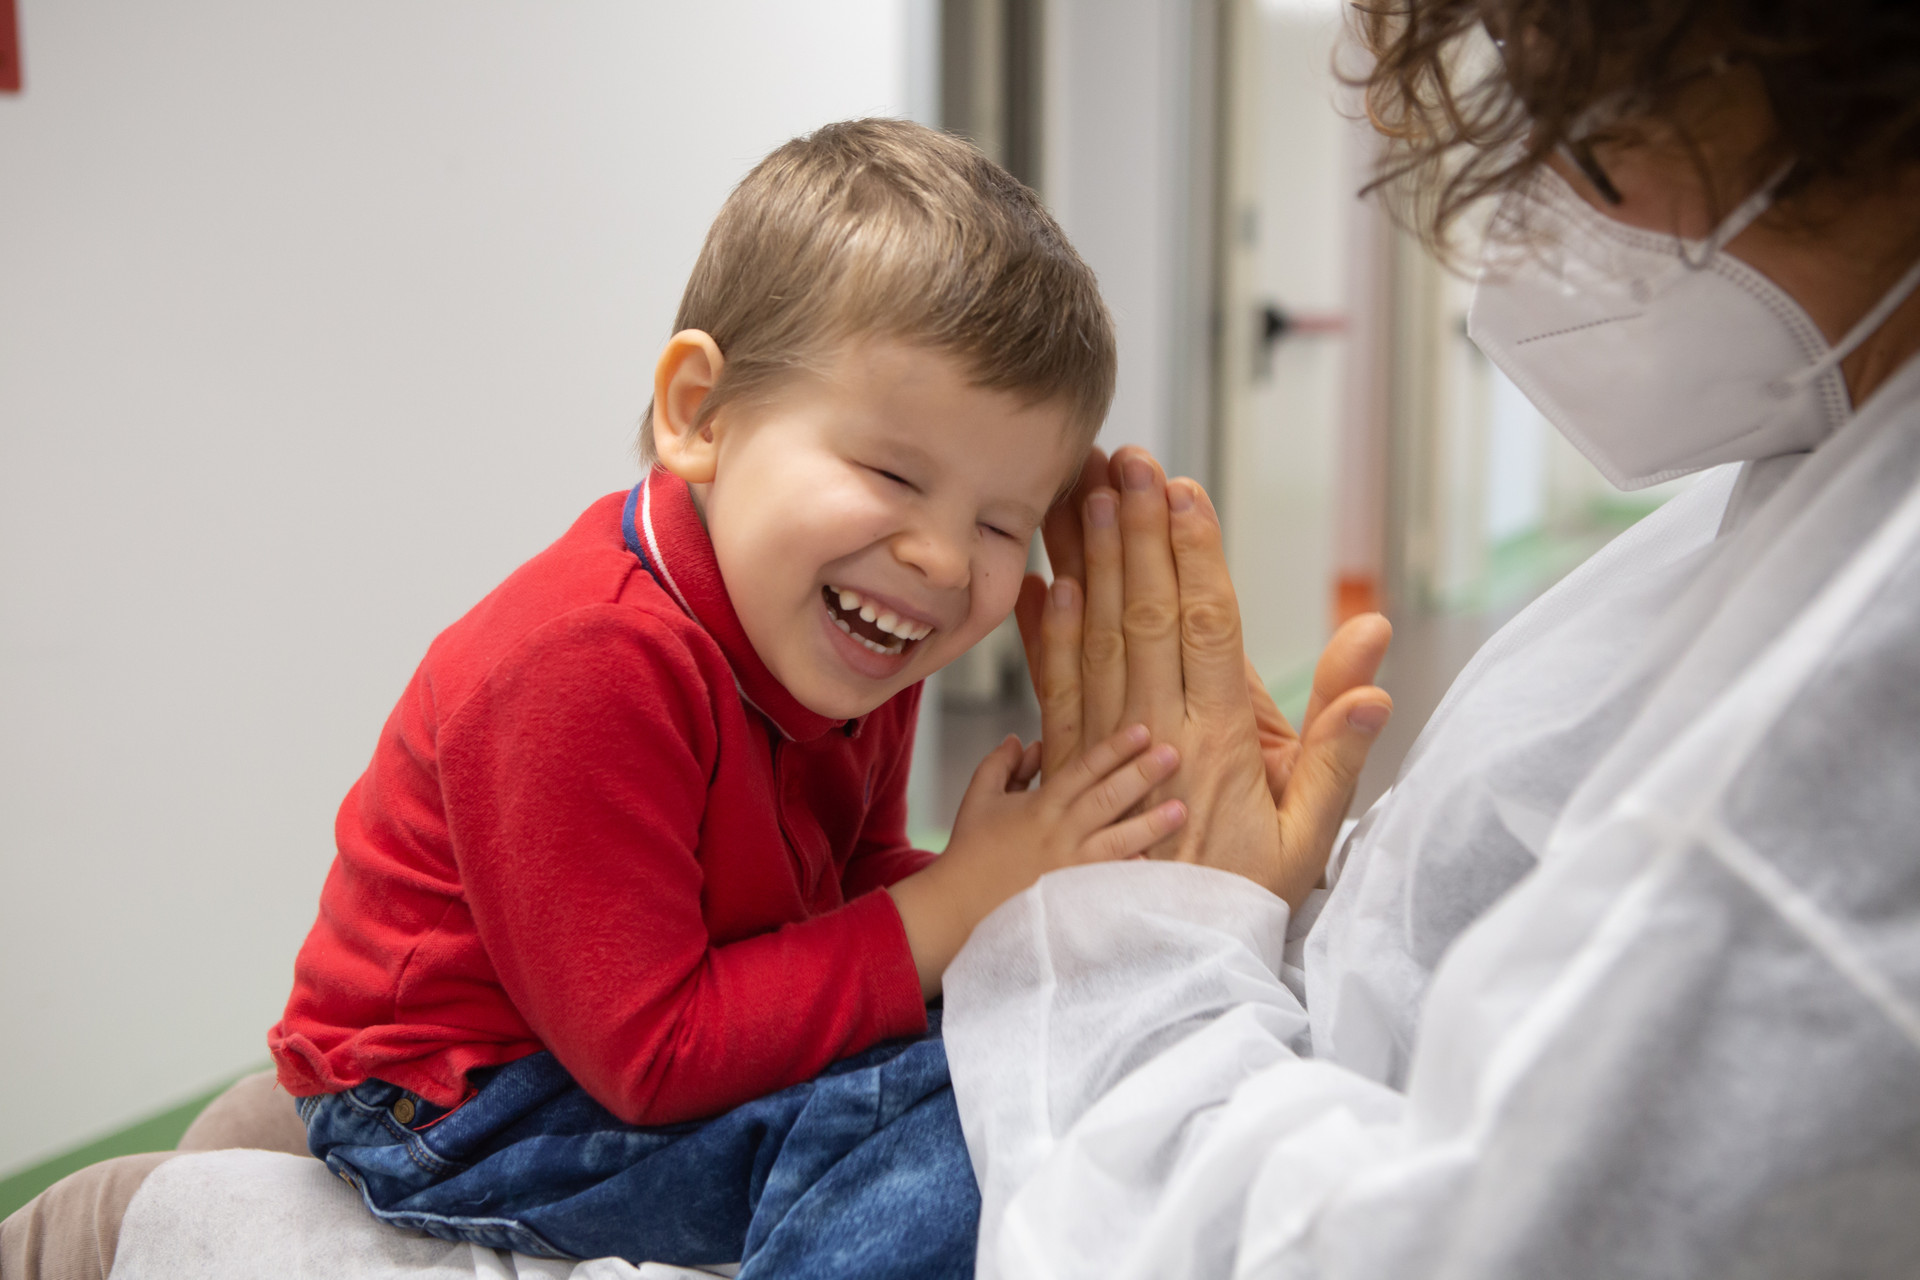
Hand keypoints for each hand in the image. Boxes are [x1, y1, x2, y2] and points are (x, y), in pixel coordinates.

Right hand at [886, 723, 1186, 996]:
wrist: (957, 907)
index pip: (1084, 769)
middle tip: (1174, 753)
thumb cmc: (969, 852)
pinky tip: (1153, 863)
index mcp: (1039, 805)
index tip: (1142, 730)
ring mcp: (1067, 867)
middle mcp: (1058, 832)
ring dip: (1150, 824)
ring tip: (1180, 809)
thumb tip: (1027, 740)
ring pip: (1117, 840)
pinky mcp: (1071, 898)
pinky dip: (1130, 872)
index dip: (1114, 748)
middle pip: (1107, 797)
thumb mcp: (978, 797)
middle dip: (1141, 773)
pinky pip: (1108, 882)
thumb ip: (1002, 764)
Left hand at [1016, 447, 1391, 907]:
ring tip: (1078, 491)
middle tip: (1123, 460)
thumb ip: (1338, 747)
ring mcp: (1104, 746)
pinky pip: (1054, 688)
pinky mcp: (1068, 767)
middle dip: (1133, 531)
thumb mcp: (1307, 836)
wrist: (1154, 966)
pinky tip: (1041, 582)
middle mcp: (1156, 730)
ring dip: (1086, 559)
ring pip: (1094, 635)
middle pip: (1143, 612)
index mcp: (1218, 737)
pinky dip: (1045, 632)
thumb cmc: (1238, 899)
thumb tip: (1373, 659)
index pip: (1206, 626)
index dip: (1193, 554)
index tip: (1182, 491)